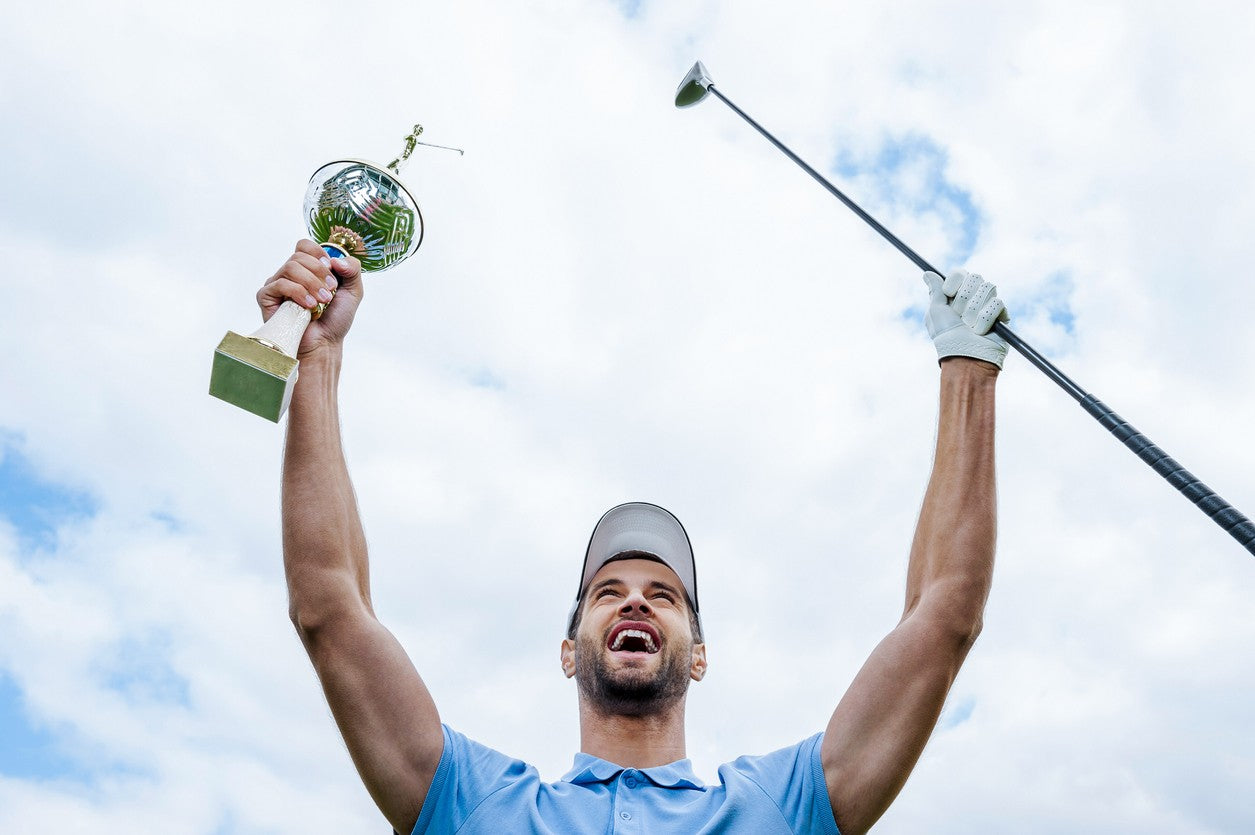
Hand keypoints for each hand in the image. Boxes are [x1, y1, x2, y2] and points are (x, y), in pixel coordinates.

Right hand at [257, 240, 363, 357]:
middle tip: (330, 291)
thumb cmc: (335, 319)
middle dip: (319, 272)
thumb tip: (335, 259)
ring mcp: (277, 284)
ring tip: (322, 301)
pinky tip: (309, 306)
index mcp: (307, 269)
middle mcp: (291, 274)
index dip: (318, 253)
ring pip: (290, 267)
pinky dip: (298, 292)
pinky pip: (279, 284)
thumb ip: (352, 269)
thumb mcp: (353, 291)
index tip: (331, 270)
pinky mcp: (266, 297)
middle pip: (299, 255)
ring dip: (311, 283)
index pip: (304, 246)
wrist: (324, 343)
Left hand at [923, 269, 1008, 368]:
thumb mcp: (936, 313)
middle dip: (964, 297)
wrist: (964, 357)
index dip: (955, 281)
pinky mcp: (1002, 315)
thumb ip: (935, 291)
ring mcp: (988, 304)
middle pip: (975, 277)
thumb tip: (927, 273)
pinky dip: (985, 319)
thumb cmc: (946, 337)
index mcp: (956, 295)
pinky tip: (980, 331)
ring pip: (988, 288)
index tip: (949, 293)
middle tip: (959, 315)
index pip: (960, 273)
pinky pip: (997, 303)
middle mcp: (973, 297)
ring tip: (969, 326)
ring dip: (974, 309)